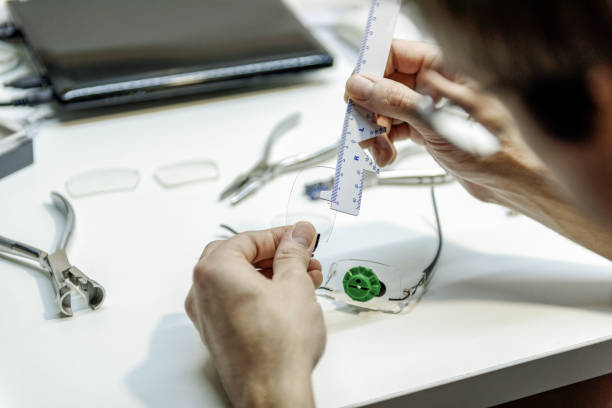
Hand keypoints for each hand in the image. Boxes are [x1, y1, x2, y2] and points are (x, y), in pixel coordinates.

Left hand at [185, 222, 324, 407]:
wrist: (272, 392)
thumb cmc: (277, 347)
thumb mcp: (295, 284)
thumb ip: (294, 252)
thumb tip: (298, 235)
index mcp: (215, 270)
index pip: (249, 239)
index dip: (280, 236)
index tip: (300, 238)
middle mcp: (202, 291)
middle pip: (240, 257)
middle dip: (275, 255)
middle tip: (302, 257)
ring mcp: (207, 314)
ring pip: (239, 280)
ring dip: (271, 275)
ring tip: (304, 280)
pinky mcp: (217, 333)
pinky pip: (236, 301)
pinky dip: (260, 293)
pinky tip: (287, 299)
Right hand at [345, 40, 611, 259]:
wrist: (514, 181)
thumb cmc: (497, 148)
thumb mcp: (438, 124)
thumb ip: (397, 102)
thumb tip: (363, 85)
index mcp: (443, 68)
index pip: (394, 54)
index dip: (370, 71)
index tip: (355, 92)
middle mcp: (434, 84)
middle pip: (384, 83)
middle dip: (369, 107)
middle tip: (364, 128)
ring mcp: (430, 106)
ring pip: (386, 107)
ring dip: (375, 129)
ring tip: (378, 149)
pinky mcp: (428, 127)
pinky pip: (395, 127)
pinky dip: (385, 140)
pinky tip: (387, 153)